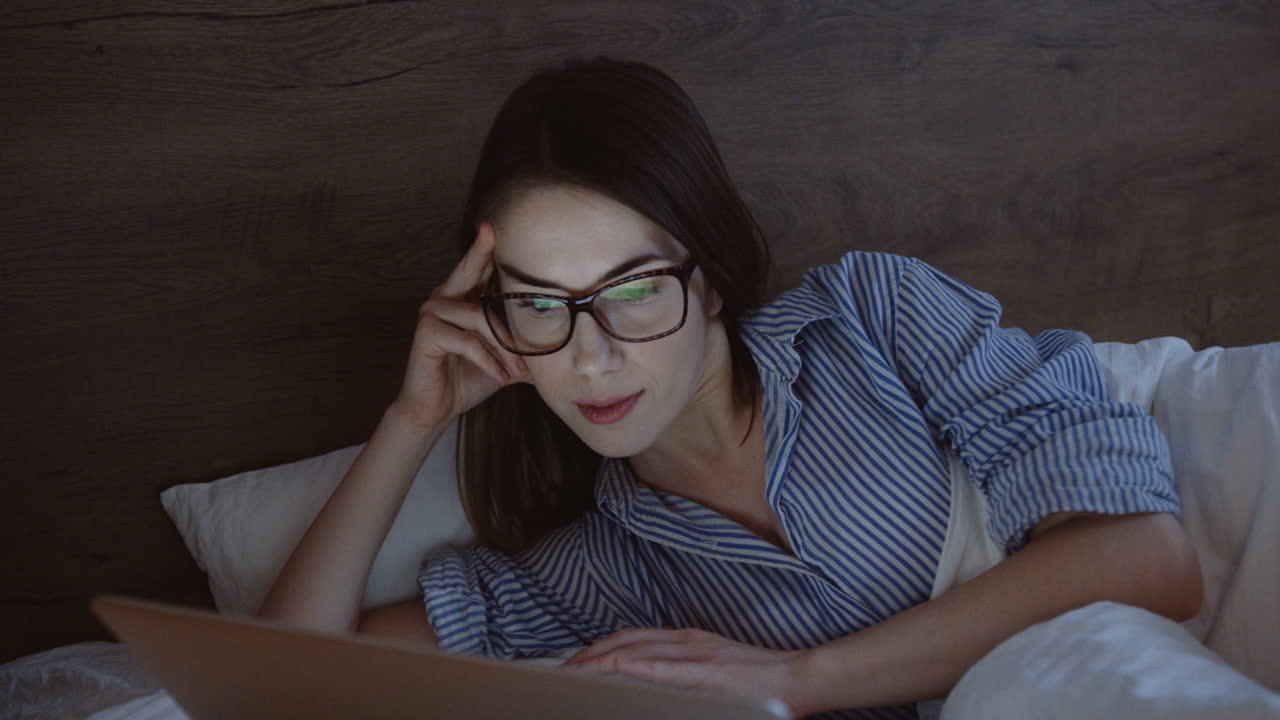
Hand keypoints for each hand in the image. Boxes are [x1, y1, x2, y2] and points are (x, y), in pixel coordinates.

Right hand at [390, 220, 529, 430]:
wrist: (436, 409)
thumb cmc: (469, 378)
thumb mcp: (504, 360)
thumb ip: (526, 347)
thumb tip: (567, 349)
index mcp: (462, 298)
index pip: (478, 268)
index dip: (485, 247)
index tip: (494, 225)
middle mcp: (443, 299)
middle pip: (468, 270)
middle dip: (481, 252)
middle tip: (492, 231)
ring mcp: (432, 314)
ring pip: (478, 318)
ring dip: (504, 346)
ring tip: (519, 369)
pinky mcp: (427, 334)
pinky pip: (467, 341)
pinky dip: (489, 361)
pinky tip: (501, 376)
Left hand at [560, 628, 814, 717]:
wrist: (800, 677)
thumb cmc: (761, 682)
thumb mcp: (713, 671)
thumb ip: (683, 673)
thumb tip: (649, 682)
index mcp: (688, 640)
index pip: (632, 638)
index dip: (599, 647)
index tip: (575, 660)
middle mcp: (688, 640)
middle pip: (627, 640)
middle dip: (591, 654)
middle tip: (562, 669)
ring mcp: (698, 653)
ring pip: (640, 650)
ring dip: (603, 660)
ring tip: (576, 671)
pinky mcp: (711, 670)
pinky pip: (669, 668)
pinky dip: (641, 666)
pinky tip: (620, 667)